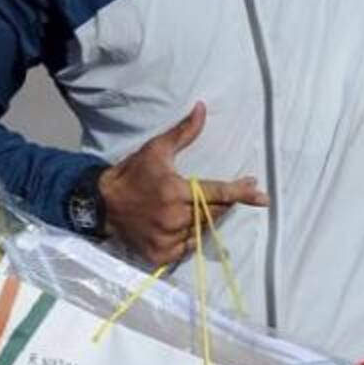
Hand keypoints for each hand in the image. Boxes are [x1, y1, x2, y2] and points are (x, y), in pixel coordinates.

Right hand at [98, 101, 268, 266]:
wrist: (101, 204)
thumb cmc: (132, 173)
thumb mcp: (157, 149)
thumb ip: (184, 132)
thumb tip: (202, 108)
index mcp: (174, 192)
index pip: (217, 193)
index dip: (241, 194)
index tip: (262, 196)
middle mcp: (173, 219)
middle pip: (213, 213)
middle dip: (225, 203)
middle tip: (229, 193)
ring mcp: (166, 241)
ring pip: (202, 231)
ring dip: (207, 219)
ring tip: (197, 207)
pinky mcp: (159, 256)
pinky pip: (187, 248)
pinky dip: (191, 237)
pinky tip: (185, 225)